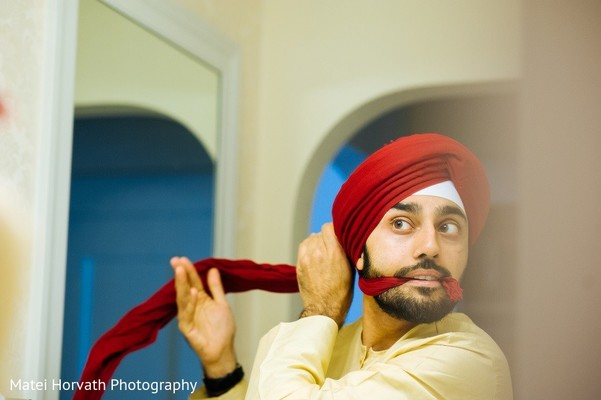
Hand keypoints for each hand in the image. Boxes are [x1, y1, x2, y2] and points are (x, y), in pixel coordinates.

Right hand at [171, 256, 236, 377]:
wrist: (222, 351)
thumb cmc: (222, 329)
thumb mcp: (222, 304)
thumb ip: (216, 288)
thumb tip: (212, 269)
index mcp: (200, 299)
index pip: (193, 282)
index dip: (189, 270)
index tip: (182, 258)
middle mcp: (191, 306)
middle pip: (185, 287)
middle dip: (180, 274)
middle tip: (175, 261)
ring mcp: (188, 317)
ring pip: (182, 298)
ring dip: (181, 285)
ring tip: (180, 271)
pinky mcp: (187, 328)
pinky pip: (186, 314)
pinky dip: (190, 303)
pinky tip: (193, 292)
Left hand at [296, 223, 353, 326]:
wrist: (325, 308)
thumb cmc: (342, 291)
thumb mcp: (351, 269)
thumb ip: (345, 250)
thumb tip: (343, 238)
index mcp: (335, 252)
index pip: (329, 227)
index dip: (333, 229)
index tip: (337, 234)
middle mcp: (320, 252)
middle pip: (320, 233)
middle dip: (326, 237)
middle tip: (331, 245)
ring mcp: (308, 258)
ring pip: (311, 239)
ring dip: (317, 242)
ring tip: (323, 251)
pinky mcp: (300, 264)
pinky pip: (303, 247)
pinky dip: (309, 247)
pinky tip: (314, 253)